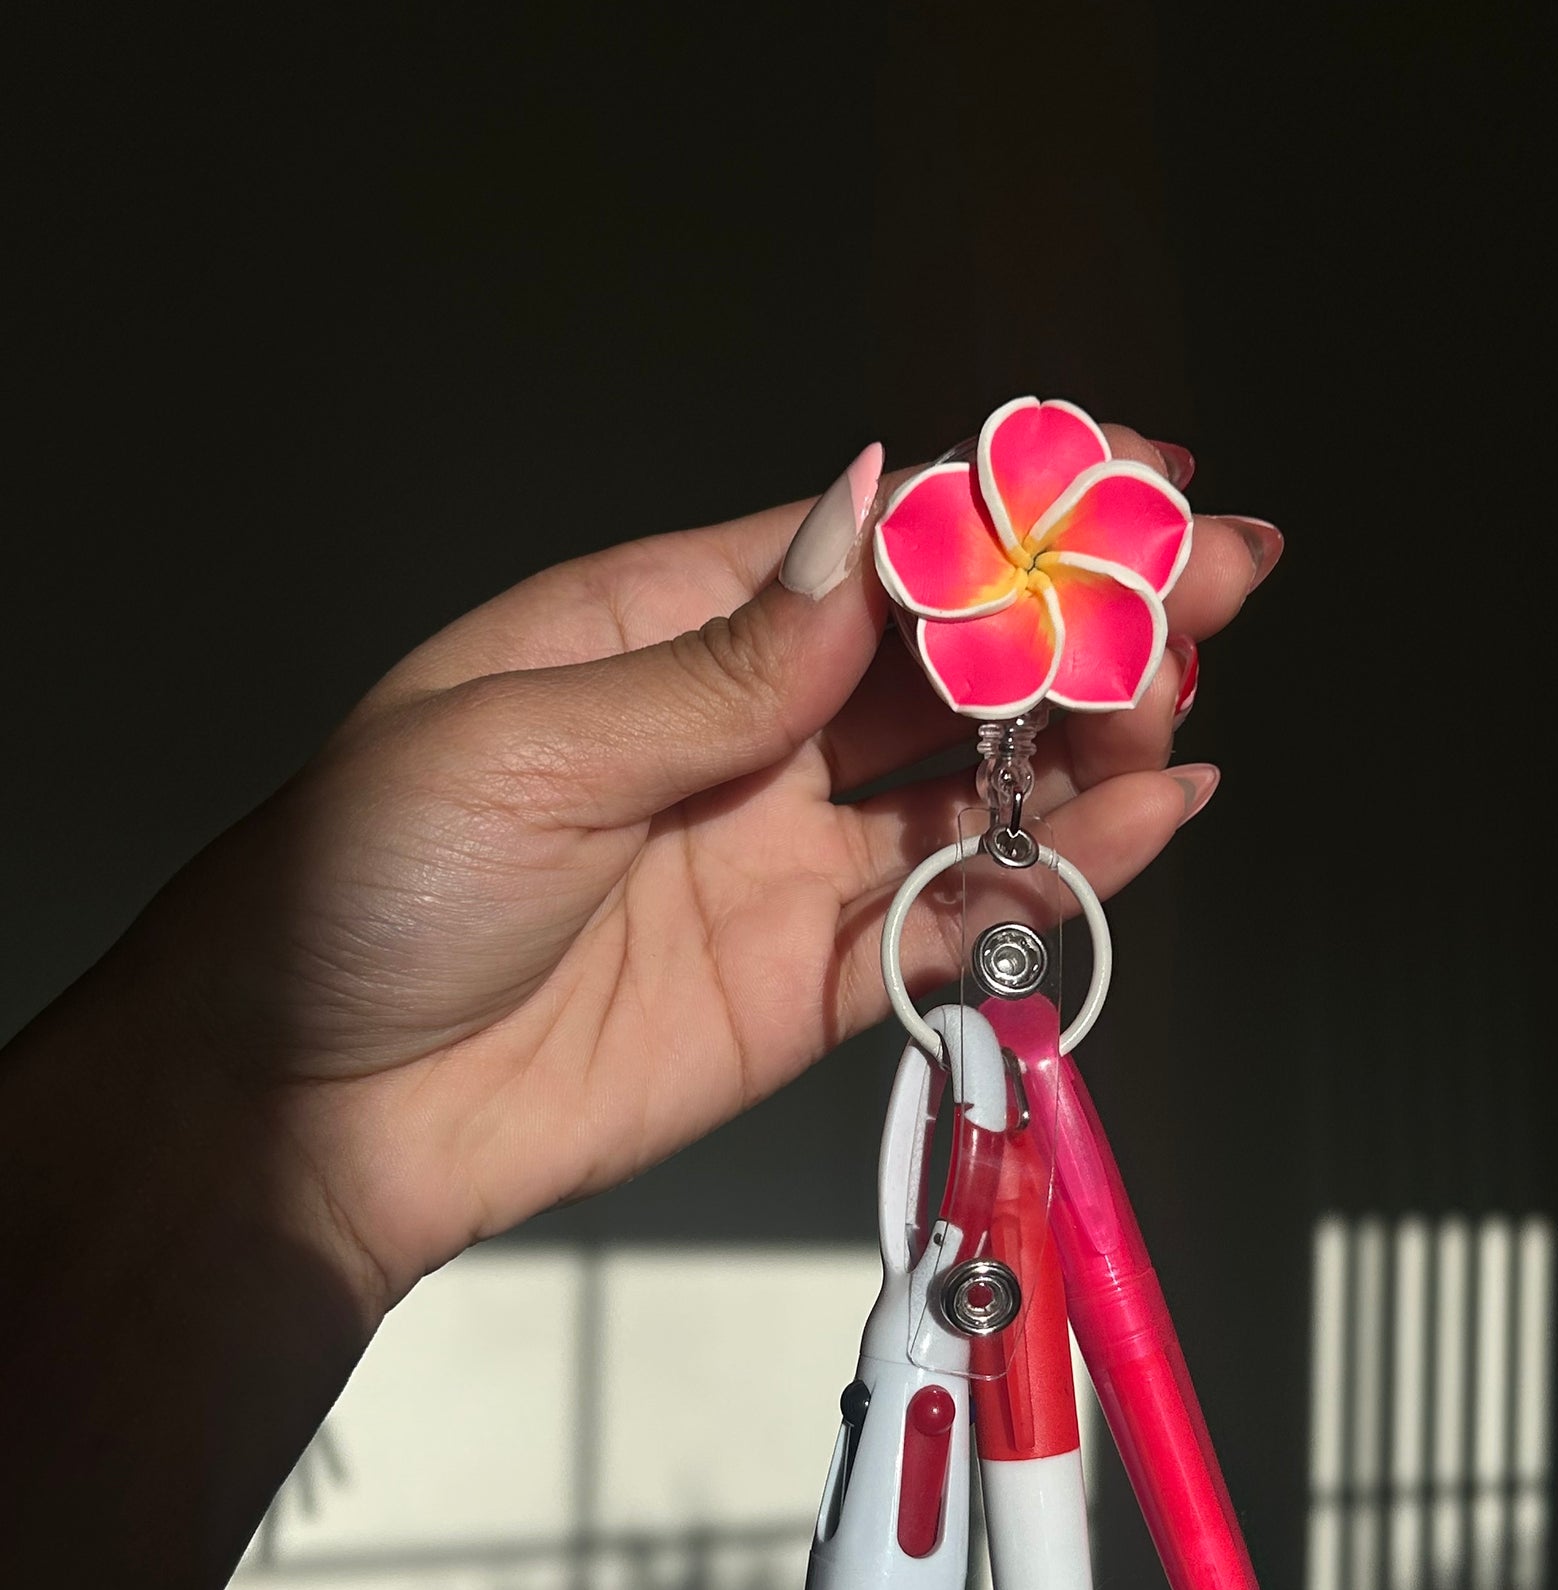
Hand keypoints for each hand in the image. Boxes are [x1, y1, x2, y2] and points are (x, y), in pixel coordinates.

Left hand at [139, 431, 1276, 1308]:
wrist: (308, 1113)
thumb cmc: (364, 890)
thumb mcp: (527, 739)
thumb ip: (726, 661)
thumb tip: (869, 520)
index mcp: (666, 631)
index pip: (873, 546)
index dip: (1008, 507)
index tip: (1132, 476)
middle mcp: (745, 736)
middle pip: (952, 660)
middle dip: (1089, 615)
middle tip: (1217, 583)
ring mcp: (783, 861)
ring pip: (976, 786)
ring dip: (1090, 741)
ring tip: (1187, 709)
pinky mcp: (804, 986)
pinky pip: (954, 923)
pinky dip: (1056, 879)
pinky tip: (1145, 825)